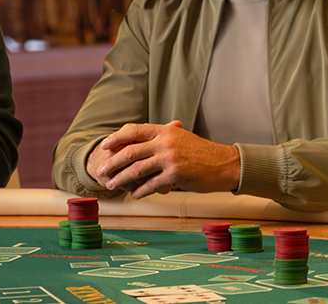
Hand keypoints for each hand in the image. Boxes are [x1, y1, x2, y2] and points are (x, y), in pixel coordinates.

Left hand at [86, 121, 240, 196]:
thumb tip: (141, 141)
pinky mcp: (175, 175)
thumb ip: (163, 137)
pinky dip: (140, 191)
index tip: (104, 146)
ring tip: (112, 185)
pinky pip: (151, 185)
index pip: (134, 131)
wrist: (225, 164)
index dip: (116, 138)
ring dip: (121, 179)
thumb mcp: (182, 138)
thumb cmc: (203, 153)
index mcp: (165, 131)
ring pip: (136, 170)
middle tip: (102, 172)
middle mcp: (165, 142)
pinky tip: (134, 195)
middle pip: (130, 152)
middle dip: (113, 163)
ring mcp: (170, 158)